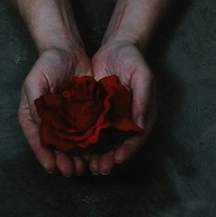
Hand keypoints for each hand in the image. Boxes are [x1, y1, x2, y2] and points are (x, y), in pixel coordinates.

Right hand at [19, 45, 92, 175]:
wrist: (68, 50)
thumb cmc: (46, 64)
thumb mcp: (35, 82)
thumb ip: (35, 103)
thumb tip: (41, 126)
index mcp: (33, 116)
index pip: (37, 140)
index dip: (43, 155)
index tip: (51, 167)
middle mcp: (50, 121)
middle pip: (56, 147)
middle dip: (63, 161)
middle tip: (71, 171)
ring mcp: (67, 120)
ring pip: (72, 144)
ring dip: (77, 158)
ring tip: (84, 167)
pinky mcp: (84, 115)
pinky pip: (86, 133)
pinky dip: (90, 145)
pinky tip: (96, 153)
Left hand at [88, 40, 156, 174]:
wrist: (116, 48)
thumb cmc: (134, 60)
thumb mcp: (143, 77)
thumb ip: (142, 99)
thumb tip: (141, 125)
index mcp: (142, 115)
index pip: (137, 139)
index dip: (128, 151)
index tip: (117, 159)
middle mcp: (126, 121)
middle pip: (118, 146)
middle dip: (109, 159)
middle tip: (99, 168)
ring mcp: (110, 118)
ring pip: (102, 142)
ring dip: (94, 155)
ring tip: (84, 165)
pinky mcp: (95, 113)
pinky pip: (88, 129)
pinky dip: (82, 140)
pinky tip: (72, 148)